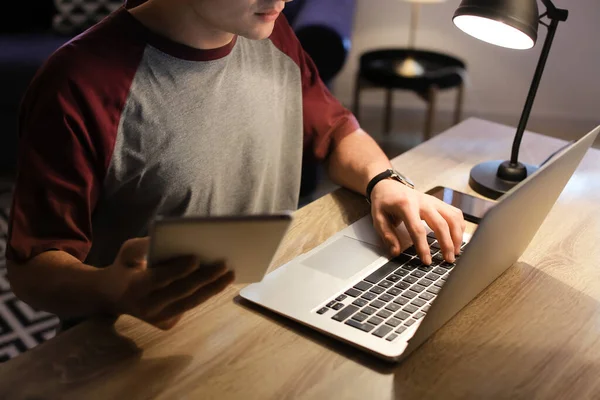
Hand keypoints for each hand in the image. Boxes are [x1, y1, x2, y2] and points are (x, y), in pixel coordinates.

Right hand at [101, 238, 233, 329]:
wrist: (112, 296)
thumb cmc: (125, 266)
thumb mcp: (128, 251)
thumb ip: (145, 245)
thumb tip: (174, 239)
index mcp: (133, 288)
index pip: (159, 279)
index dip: (178, 269)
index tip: (196, 257)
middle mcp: (146, 308)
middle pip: (180, 293)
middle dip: (204, 278)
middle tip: (224, 264)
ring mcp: (157, 319)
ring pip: (190, 303)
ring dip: (213, 289)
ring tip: (230, 274)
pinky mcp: (167, 323)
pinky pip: (190, 306)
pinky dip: (206, 294)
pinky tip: (221, 281)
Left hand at [370, 180, 465, 263]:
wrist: (388, 185)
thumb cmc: (384, 202)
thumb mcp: (378, 218)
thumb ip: (387, 235)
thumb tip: (395, 252)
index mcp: (406, 206)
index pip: (418, 229)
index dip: (424, 247)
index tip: (427, 261)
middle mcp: (423, 202)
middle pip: (441, 224)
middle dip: (446, 244)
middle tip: (448, 260)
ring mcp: (433, 201)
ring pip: (452, 217)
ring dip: (457, 236)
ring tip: (456, 252)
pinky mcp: (439, 202)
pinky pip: (455, 213)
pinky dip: (460, 226)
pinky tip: (458, 238)